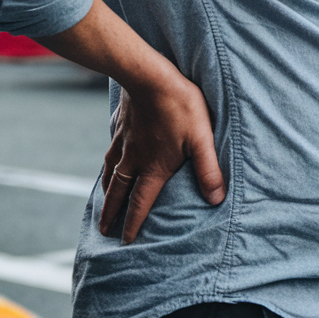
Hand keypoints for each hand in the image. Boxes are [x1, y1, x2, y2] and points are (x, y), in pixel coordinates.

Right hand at [100, 74, 225, 243]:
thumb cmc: (180, 106)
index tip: (124, 242)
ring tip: (103, 201)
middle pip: (119, 192)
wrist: (148, 75)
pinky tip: (110, 159)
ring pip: (111, 171)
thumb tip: (216, 200)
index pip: (141, 203)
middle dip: (112, 213)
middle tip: (104, 230)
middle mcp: (134, 158)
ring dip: (107, 190)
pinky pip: (111, 149)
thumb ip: (208, 170)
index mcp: (153, 167)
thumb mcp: (201, 138)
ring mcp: (124, 141)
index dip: (133, 224)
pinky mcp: (121, 124)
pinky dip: (108, 162)